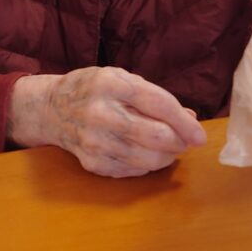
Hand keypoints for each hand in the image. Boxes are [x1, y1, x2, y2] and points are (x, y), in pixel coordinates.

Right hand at [7, 67, 206, 177]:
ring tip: (169, 148)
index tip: (200, 136)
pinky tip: (146, 154)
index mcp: (110, 84)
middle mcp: (100, 113)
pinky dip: (146, 166)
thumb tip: (189, 119)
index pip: (158, 104)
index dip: (184, 123)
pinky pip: (131, 171)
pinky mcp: (91, 162)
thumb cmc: (93, 90)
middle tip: (185, 141)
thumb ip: (155, 96)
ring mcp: (93, 140)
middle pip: (154, 136)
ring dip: (166, 157)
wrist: (51, 109)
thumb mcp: (122, 79)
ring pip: (146, 159)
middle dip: (179, 142)